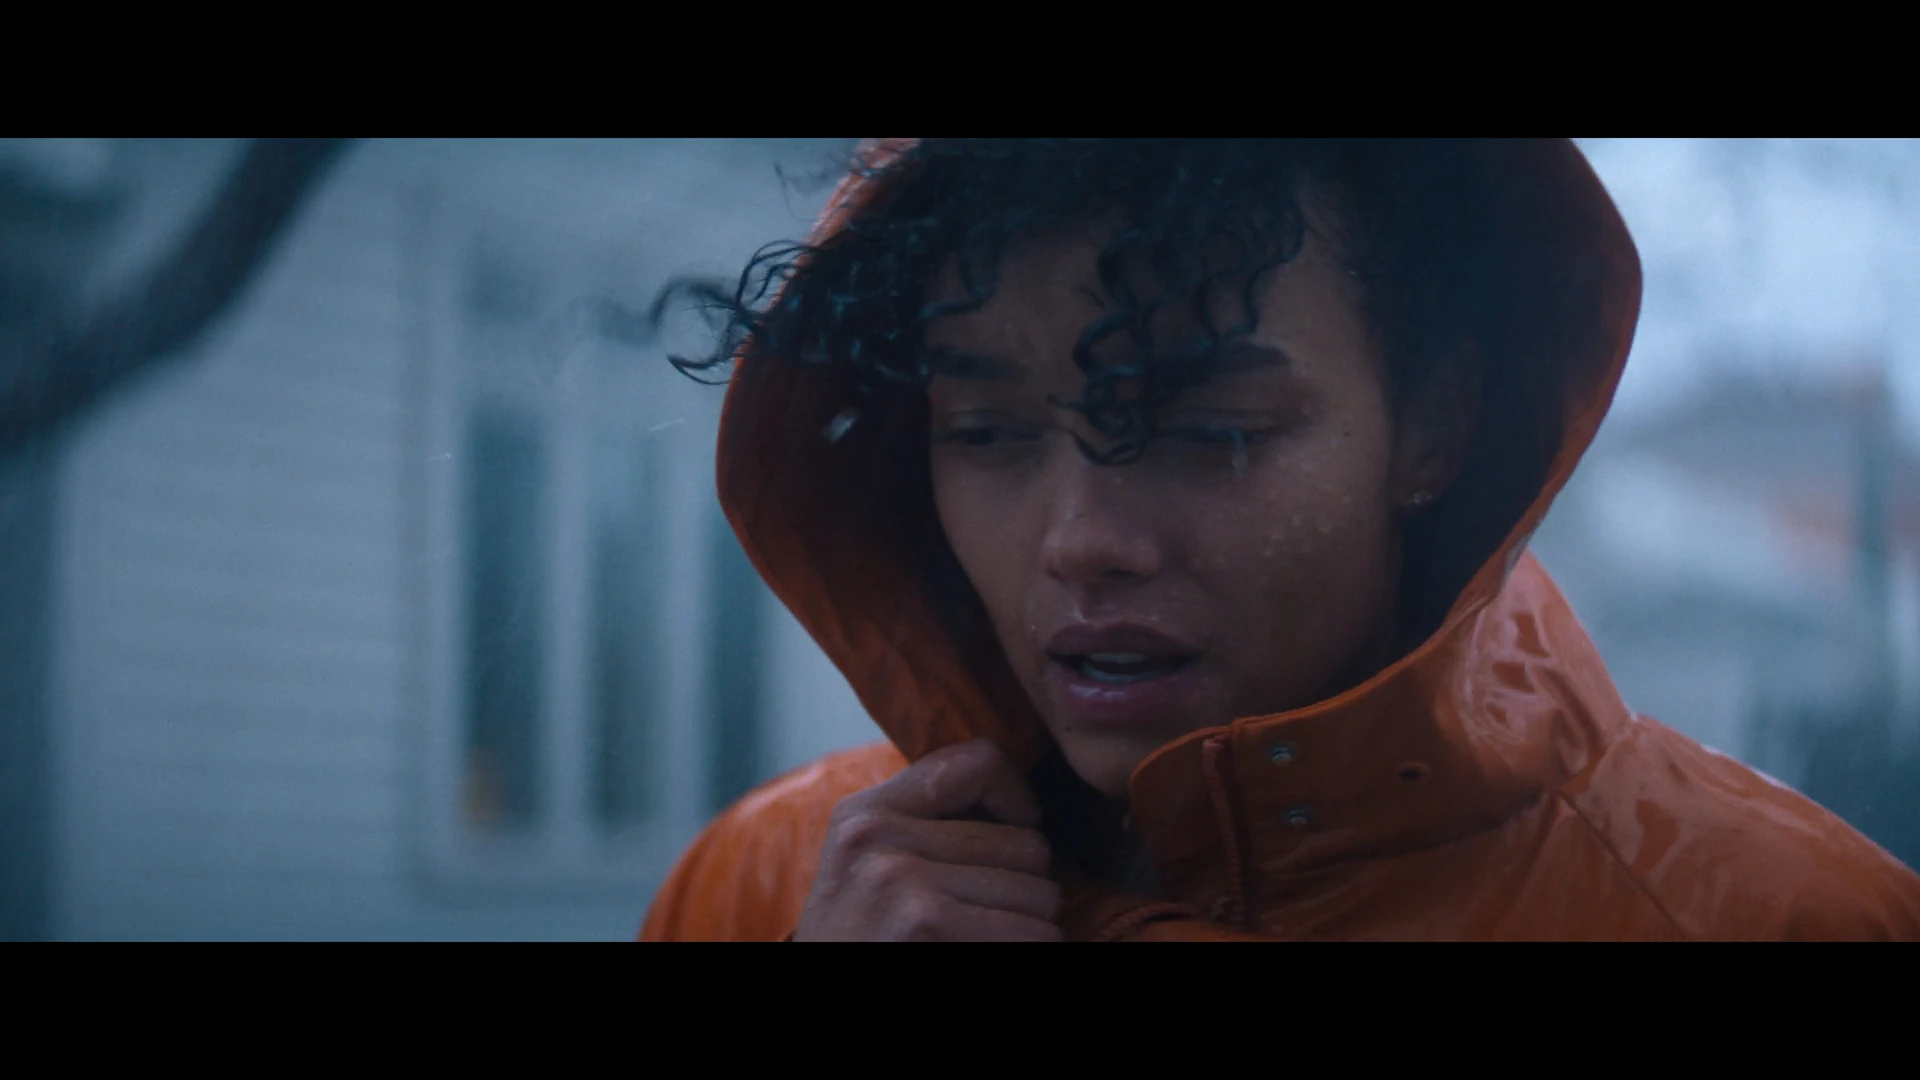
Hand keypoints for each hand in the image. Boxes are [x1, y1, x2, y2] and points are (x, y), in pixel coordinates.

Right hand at [794, 739, 1061, 940]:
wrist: (824, 1007)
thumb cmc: (863, 948)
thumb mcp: (868, 873)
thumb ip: (927, 827)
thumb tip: (1028, 808)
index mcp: (865, 812)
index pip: (980, 760)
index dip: (1019, 798)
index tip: (1016, 833)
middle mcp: (877, 835)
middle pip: (1026, 840)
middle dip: (1026, 889)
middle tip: (987, 923)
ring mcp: (898, 878)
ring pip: (1039, 892)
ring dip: (1032, 929)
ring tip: (983, 944)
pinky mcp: (923, 920)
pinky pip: (1033, 932)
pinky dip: (1029, 951)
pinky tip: (989, 957)